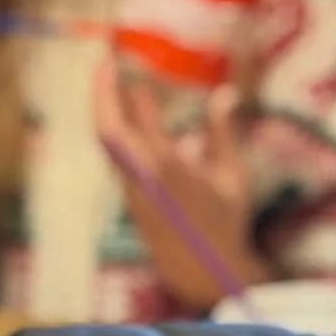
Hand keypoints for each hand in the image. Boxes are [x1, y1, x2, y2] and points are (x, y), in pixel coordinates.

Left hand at [95, 56, 268, 312]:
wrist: (202, 271)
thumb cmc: (225, 223)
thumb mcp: (233, 177)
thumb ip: (223, 133)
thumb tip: (225, 92)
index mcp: (172, 171)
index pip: (143, 123)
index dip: (134, 93)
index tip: (130, 65)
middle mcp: (144, 180)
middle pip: (110, 131)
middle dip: (102, 93)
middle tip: (104, 63)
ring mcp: (132, 191)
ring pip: (108, 145)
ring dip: (106, 110)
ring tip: (109, 80)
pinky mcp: (129, 199)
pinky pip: (117, 157)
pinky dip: (118, 130)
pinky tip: (125, 115)